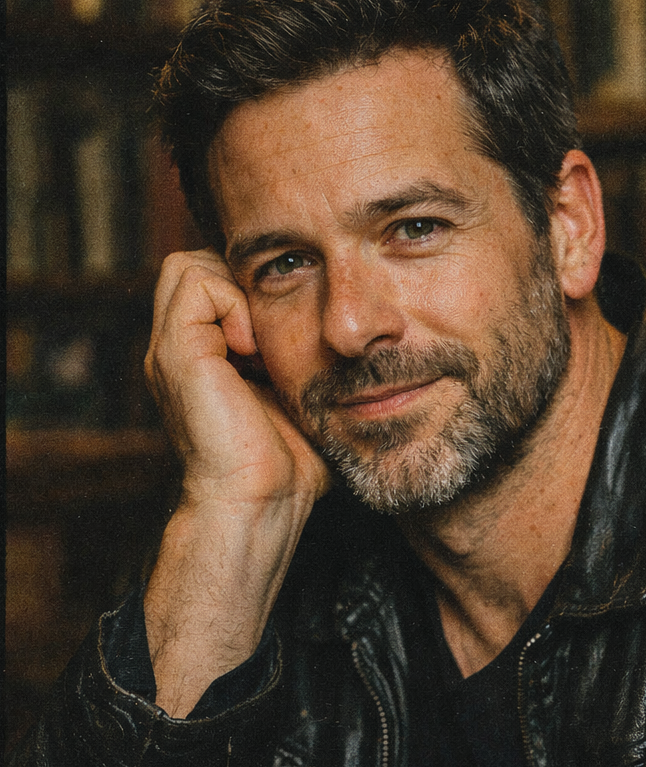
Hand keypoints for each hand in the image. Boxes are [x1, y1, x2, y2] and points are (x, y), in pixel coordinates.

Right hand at [145, 247, 328, 506]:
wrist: (263, 501)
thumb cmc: (290, 463)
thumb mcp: (300, 395)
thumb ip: (302, 361)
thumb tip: (353, 337)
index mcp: (203, 357)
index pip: (215, 280)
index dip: (250, 290)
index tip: (285, 330)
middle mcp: (180, 348)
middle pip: (196, 265)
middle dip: (240, 284)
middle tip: (270, 330)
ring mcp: (171, 349)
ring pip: (189, 265)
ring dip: (234, 291)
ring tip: (260, 341)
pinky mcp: (177, 352)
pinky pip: (198, 282)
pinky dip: (233, 303)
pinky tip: (253, 349)